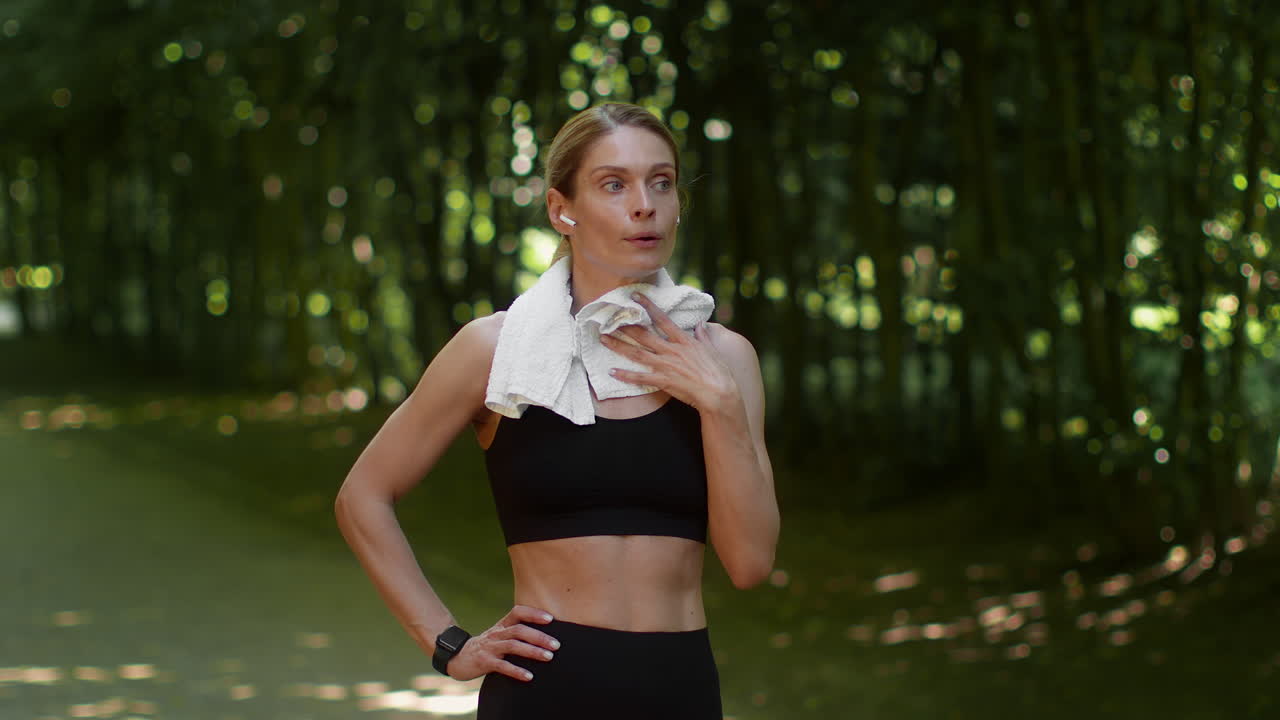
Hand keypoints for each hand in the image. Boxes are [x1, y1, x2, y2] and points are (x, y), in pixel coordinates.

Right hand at [443, 605, 559, 681]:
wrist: (457, 658)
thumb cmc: (486, 647)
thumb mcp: (499, 636)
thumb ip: (516, 634)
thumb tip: (545, 637)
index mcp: (501, 625)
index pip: (518, 612)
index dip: (534, 613)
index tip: (551, 619)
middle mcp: (496, 633)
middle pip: (519, 630)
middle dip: (539, 637)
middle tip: (556, 645)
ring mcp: (489, 647)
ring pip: (512, 646)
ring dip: (532, 651)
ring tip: (548, 657)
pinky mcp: (484, 662)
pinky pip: (502, 666)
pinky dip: (517, 671)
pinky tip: (529, 676)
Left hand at [599, 293, 738, 412]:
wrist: (719, 393)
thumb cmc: (719, 372)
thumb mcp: (713, 350)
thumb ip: (703, 336)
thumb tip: (700, 324)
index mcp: (684, 340)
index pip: (662, 318)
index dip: (647, 306)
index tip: (635, 296)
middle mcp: (671, 350)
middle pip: (643, 335)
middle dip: (625, 325)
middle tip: (609, 318)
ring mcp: (666, 365)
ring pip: (637, 353)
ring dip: (618, 346)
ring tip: (603, 339)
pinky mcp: (663, 381)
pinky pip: (640, 377)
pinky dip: (625, 374)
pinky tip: (612, 371)